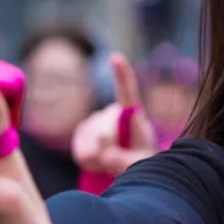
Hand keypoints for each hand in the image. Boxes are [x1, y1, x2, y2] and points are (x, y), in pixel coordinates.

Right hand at [72, 53, 157, 175]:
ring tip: (113, 161)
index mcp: (133, 113)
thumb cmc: (142, 159)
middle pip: (104, 131)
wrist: (128, 166)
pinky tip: (100, 161)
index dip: (121, 74)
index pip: (127, 92)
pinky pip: (82, 151)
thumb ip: (126, 161)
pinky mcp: (82, 134)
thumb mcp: (142, 162)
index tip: (116, 57)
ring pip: (91, 143)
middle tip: (120, 159)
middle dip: (110, 149)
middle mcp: (112, 113)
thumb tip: (106, 156)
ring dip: (101, 158)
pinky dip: (90, 162)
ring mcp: (95, 122)